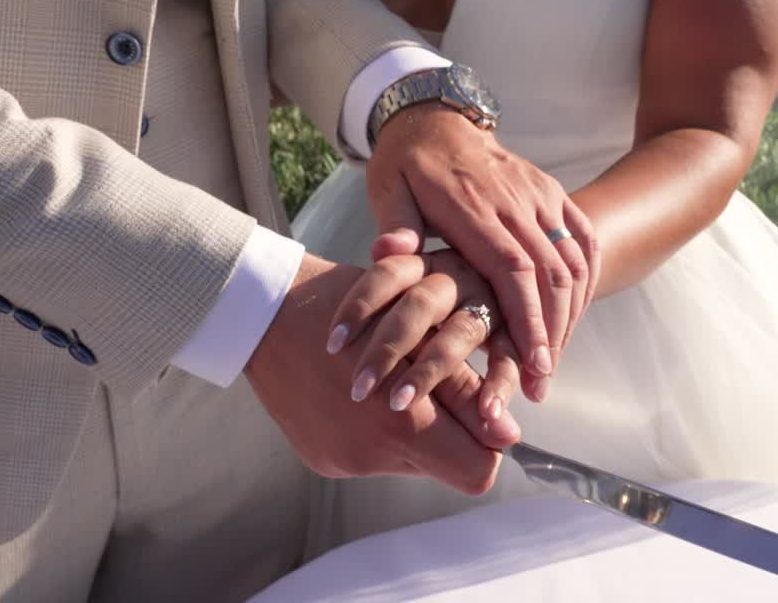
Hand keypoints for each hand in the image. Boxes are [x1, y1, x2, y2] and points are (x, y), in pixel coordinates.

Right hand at [245, 254, 520, 494]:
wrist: (266, 313)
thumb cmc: (354, 307)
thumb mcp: (422, 336)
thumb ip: (467, 391)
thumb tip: (511, 436)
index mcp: (399, 422)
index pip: (476, 470)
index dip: (487, 439)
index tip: (481, 407)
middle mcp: (370, 454)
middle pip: (445, 467)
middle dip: (453, 432)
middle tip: (441, 390)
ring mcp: (342, 461)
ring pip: (411, 462)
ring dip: (415, 427)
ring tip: (397, 382)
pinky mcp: (322, 460)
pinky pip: (373, 458)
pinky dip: (380, 429)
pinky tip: (365, 393)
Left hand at [365, 103, 599, 400]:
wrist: (436, 118)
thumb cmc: (407, 165)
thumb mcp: (388, 189)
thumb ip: (394, 224)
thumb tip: (388, 253)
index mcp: (474, 205)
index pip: (513, 268)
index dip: (527, 318)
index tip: (533, 363)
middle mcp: (516, 200)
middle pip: (551, 273)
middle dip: (552, 332)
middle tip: (541, 383)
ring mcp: (540, 194)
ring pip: (572, 261)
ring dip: (570, 315)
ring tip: (552, 363)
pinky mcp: (553, 192)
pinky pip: (583, 240)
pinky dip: (586, 282)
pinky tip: (574, 317)